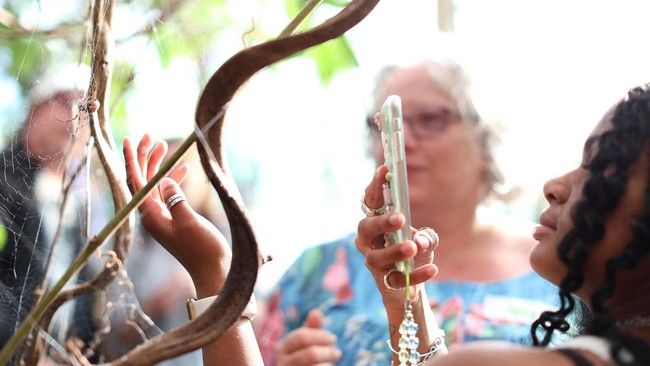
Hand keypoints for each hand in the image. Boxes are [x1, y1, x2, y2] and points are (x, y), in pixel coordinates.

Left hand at [123, 134, 229, 296]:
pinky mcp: (175, 220)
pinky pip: (168, 195)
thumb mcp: (188, 221)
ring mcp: (163, 218)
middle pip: (142, 181)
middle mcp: (152, 216)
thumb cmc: (202, 249)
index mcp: (150, 216)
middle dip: (144, 158)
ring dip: (159, 166)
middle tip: (149, 136)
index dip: (131, 159)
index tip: (128, 139)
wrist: (213, 272)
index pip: (135, 182)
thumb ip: (174, 199)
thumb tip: (165, 181)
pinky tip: (183, 169)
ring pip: (154, 186)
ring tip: (165, 146)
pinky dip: (173, 180)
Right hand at [276, 309, 340, 365]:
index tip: (333, 338)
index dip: (320, 336)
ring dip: (328, 363)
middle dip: (328, 351)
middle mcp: (282, 362)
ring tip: (332, 362)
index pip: (302, 337)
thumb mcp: (306, 343)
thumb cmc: (303, 358)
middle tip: (337, 352)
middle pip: (310, 353)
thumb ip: (312, 328)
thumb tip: (316, 312)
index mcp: (283, 347)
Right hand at [355, 166, 437, 307]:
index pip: (371, 201)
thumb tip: (418, 240)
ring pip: (376, 257)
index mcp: (376, 222)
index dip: (375, 186)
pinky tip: (433, 269)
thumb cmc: (413, 254)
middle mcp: (369, 241)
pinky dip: (416, 274)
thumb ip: (428, 236)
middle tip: (400, 218)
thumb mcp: (426, 239)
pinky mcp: (385, 282)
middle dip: (381, 222)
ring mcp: (374, 262)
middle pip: (366, 228)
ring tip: (412, 247)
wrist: (409, 289)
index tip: (385, 170)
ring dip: (394, 250)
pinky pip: (397, 278)